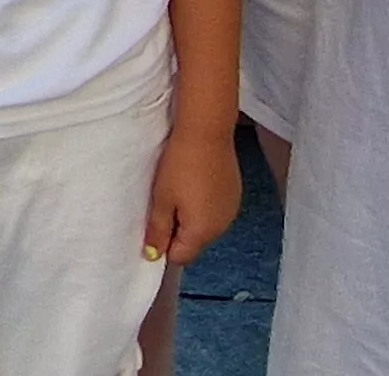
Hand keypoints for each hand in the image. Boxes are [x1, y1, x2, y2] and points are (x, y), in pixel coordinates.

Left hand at [143, 125, 241, 268]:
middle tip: (166, 203)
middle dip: (178, 231)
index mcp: (202, 232)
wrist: (206, 131)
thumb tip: (153, 254)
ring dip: (191, 219)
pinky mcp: (234, 195)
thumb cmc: (180, 164)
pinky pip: (216, 212)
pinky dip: (204, 205)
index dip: (164, 245)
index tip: (156, 224)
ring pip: (205, 228)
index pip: (180, 257)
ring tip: (181, 190)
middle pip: (194, 244)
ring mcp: (231, 211)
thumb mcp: (161, 199)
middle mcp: (221, 227)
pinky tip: (196, 184)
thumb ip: (157, 230)